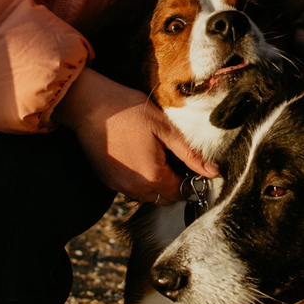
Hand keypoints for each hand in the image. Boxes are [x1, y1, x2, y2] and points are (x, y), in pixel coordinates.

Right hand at [55, 69, 214, 204]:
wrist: (90, 105)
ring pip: (146, 195)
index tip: (192, 166)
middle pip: (164, 198)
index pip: (181, 193)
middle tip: (174, 159)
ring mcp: (118, 186)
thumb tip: (213, 172)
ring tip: (156, 155)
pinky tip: (138, 156)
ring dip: (155, 183)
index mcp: (153, 177)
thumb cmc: (129, 111)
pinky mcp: (106, 180)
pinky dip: (138, 179)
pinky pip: (129, 188)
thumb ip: (190, 154)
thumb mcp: (165, 129)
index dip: (191, 181)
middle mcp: (135, 189)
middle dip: (174, 185)